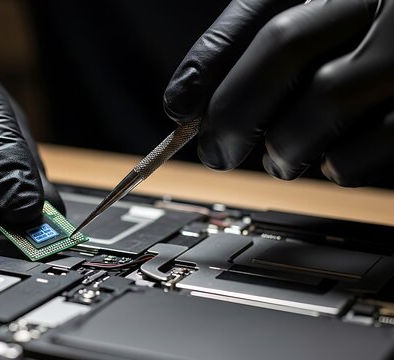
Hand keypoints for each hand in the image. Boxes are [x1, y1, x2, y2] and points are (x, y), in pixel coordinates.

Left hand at [164, 0, 393, 185]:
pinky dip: (334, 166)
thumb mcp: (318, 26)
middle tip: (216, 151)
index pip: (264, 10)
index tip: (179, 109)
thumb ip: (249, 49)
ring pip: (323, 102)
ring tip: (279, 155)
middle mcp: (387, 8)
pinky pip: (367, 150)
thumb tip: (183, 104)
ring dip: (282, 146)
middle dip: (234, 110)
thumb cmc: (371, 45)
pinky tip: (330, 159)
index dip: (210, 59)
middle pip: (286, 47)